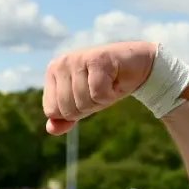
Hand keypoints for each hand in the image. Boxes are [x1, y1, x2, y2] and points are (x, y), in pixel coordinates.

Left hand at [42, 41, 156, 134]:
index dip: (73, 112)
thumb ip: (64, 118)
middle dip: (88, 107)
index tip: (87, 96)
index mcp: (52, 72)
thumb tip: (51, 129)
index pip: (52, 111)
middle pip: (67, 110)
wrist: (138, 65)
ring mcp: (77, 59)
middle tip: (100, 90)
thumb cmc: (107, 85)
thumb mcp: (83, 104)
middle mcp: (61, 63)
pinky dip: (111, 95)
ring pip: (82, 103)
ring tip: (108, 84)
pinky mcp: (97, 59)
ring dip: (101, 100)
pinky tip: (116, 81)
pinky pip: (98, 94)